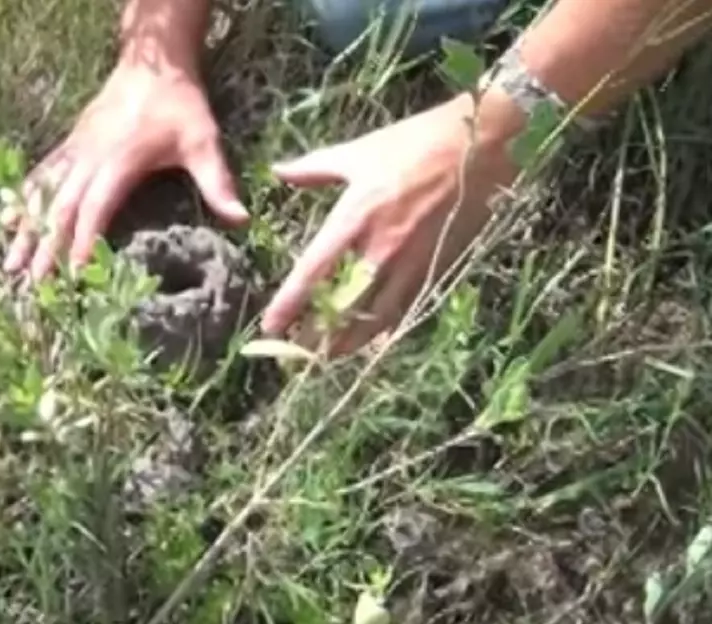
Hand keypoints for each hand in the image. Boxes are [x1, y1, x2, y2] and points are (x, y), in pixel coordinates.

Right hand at [1, 61, 248, 279]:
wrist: (153, 63)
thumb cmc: (180, 105)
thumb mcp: (203, 141)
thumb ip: (217, 182)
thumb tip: (241, 219)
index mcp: (120, 162)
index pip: (97, 208)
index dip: (84, 241)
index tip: (73, 274)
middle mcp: (90, 159)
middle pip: (62, 209)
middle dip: (46, 248)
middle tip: (30, 285)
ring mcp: (75, 152)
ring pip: (44, 195)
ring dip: (26, 230)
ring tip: (9, 265)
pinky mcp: (70, 146)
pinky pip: (41, 176)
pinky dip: (23, 200)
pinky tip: (8, 221)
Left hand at [260, 94, 521, 355]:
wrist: (481, 145)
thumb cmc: (417, 142)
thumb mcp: (358, 152)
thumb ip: (314, 168)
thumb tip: (278, 171)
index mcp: (355, 217)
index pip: (313, 271)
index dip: (290, 303)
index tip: (269, 327)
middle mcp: (381, 248)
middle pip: (343, 307)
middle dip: (318, 335)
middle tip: (296, 353)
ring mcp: (411, 262)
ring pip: (376, 318)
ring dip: (350, 340)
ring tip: (329, 354)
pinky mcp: (436, 267)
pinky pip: (404, 308)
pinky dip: (384, 328)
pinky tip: (371, 338)